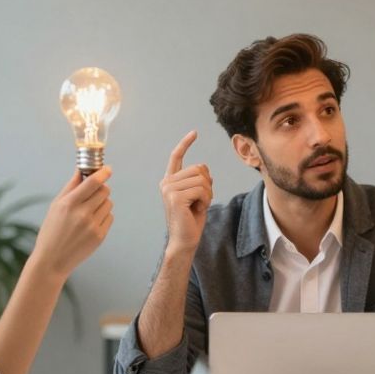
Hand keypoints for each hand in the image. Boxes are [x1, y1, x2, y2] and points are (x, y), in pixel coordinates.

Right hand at [31, 166, 114, 277]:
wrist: (52, 260)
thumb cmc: (51, 231)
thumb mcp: (55, 206)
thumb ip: (70, 187)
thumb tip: (81, 170)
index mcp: (69, 204)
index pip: (93, 182)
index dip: (103, 173)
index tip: (107, 169)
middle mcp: (82, 214)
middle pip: (104, 191)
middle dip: (101, 188)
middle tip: (93, 192)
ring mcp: (92, 226)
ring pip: (108, 203)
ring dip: (102, 203)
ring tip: (88, 211)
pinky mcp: (99, 236)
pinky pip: (109, 217)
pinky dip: (103, 216)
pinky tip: (91, 223)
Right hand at [161, 131, 212, 252]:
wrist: (185, 241)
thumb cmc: (191, 221)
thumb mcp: (199, 197)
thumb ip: (200, 182)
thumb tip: (205, 171)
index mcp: (170, 181)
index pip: (177, 157)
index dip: (185, 144)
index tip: (194, 133)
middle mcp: (166, 183)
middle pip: (198, 168)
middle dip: (207, 185)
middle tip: (201, 201)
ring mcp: (169, 189)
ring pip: (202, 179)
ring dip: (207, 194)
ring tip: (198, 206)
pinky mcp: (175, 197)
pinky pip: (201, 189)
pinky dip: (205, 200)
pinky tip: (197, 209)